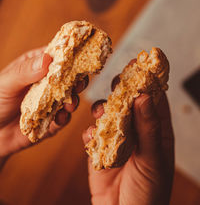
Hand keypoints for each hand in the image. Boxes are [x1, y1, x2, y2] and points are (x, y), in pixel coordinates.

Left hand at [0, 47, 88, 159]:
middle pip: (68, 76)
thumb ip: (25, 71)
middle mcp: (45, 82)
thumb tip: (47, 60)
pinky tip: (59, 118)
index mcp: (36, 66)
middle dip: (76, 79)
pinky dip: (64, 117)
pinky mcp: (51, 120)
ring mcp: (49, 101)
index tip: (80, 58)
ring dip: (72, 100)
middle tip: (79, 84)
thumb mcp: (7, 82)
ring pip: (69, 97)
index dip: (70, 56)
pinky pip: (63, 118)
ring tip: (69, 104)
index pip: (57, 56)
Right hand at [83, 66, 173, 204]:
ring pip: (108, 114)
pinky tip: (91, 138)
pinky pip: (92, 134)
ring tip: (101, 114)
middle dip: (122, 91)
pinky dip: (90, 133)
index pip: (153, 100)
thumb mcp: (153, 159)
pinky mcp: (98, 150)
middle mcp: (136, 131)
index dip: (147, 81)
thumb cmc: (148, 193)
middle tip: (117, 81)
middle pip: (128, 102)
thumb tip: (144, 96)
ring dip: (103, 111)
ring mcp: (116, 139)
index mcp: (155, 131)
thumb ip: (148, 127)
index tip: (141, 64)